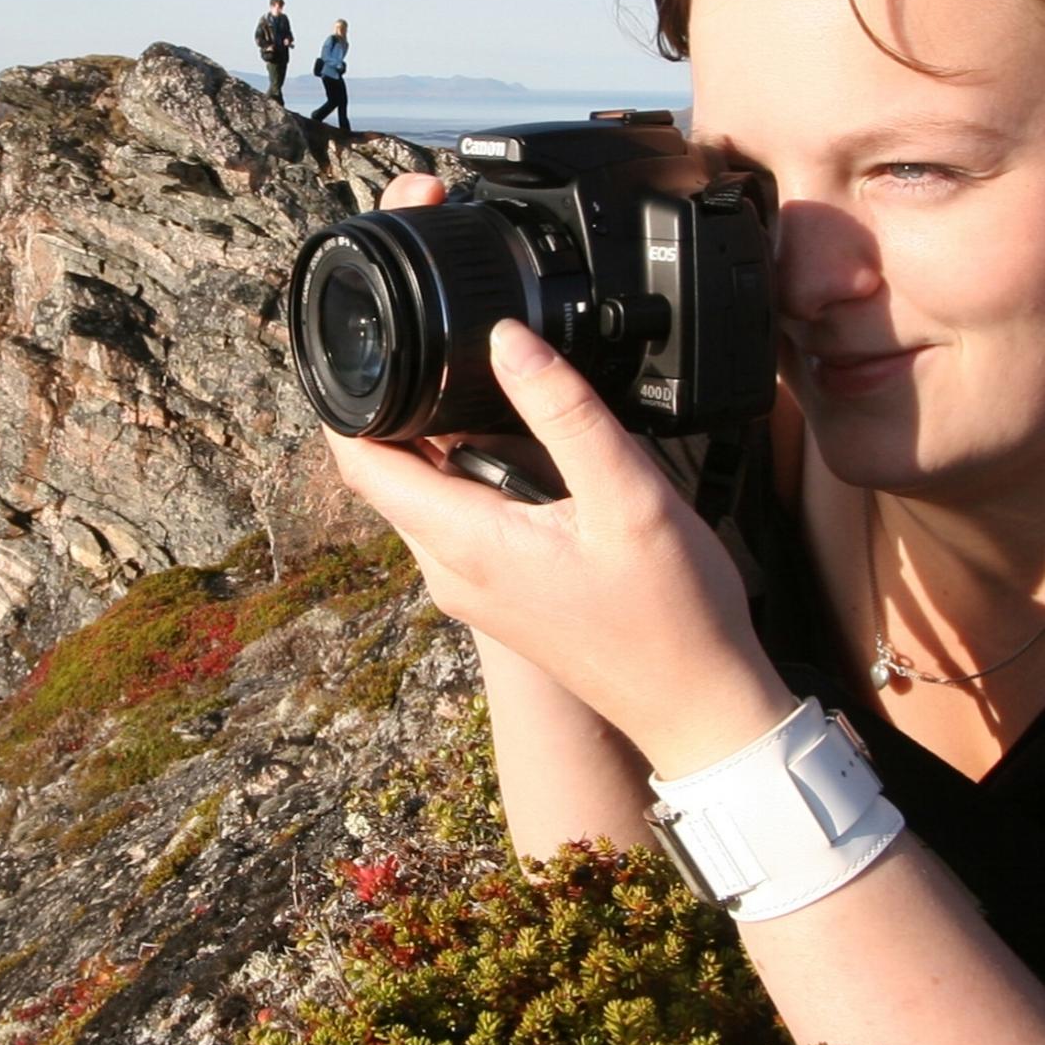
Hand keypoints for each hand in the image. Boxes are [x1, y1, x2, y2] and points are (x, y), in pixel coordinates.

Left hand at [319, 267, 795, 775]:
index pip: (362, 465)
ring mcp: (472, 587)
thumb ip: (565, 412)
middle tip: (428, 341)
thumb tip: (504, 338)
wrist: (697, 706)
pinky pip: (458, 520)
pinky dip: (468, 473)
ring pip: (423, 496)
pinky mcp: (499, 593)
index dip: (347, 401)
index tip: (364, 343)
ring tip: (480, 382)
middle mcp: (450, 570)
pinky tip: (520, 446)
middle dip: (393, 408)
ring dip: (435, 441)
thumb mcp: (628, 496)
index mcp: (465, 543)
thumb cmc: (671, 613)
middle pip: (387, 475)